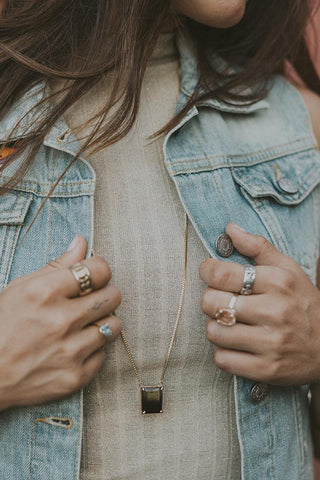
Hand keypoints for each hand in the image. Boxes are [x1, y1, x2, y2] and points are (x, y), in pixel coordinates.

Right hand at [0, 236, 120, 409]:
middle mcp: (61, 320)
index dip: (99, 270)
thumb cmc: (1, 326)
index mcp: (45, 293)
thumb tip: (81, 242)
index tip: (93, 275)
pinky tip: (73, 348)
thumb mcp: (21, 288)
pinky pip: (104, 354)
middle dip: (105, 294)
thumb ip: (57, 265)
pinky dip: (92, 350)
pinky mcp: (75, 377)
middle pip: (113, 296)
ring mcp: (70, 351)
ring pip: (113, 325)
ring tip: (83, 325)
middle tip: (90, 300)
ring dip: (101, 322)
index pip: (100, 270)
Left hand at [199, 223, 319, 385]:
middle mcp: (274, 312)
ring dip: (216, 327)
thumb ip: (258, 247)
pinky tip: (236, 346)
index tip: (209, 272)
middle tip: (222, 302)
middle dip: (210, 301)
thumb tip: (230, 228)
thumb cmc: (304, 303)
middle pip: (211, 303)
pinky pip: (222, 360)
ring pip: (213, 332)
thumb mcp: (288, 269)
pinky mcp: (267, 369)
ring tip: (231, 324)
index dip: (207, 271)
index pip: (222, 274)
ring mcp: (271, 343)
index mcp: (277, 282)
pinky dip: (223, 353)